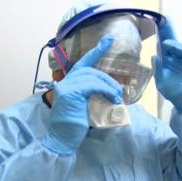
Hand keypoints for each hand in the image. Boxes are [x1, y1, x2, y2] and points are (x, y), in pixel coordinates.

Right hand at [42, 36, 121, 154]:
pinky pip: (92, 85)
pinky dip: (105, 90)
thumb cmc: (74, 126)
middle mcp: (65, 82)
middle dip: (107, 79)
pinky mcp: (70, 93)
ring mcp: (66, 87)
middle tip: (119, 92)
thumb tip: (112, 92)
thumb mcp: (86, 106)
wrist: (62, 139)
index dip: (96, 51)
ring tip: (117, 97)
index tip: (108, 40)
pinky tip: (112, 98)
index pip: (83, 63)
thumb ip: (93, 95)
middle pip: (91, 70)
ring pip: (93, 77)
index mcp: (68, 83)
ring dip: (109, 86)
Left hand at [152, 20, 181, 111]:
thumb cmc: (173, 92)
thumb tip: (154, 56)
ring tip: (166, 42)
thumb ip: (157, 70)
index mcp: (168, 60)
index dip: (160, 36)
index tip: (156, 26)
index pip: (164, 46)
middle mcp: (177, 57)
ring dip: (174, 42)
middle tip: (163, 21)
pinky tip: (174, 47)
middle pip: (172, 42)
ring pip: (180, 46)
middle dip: (168, 32)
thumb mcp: (161, 82)